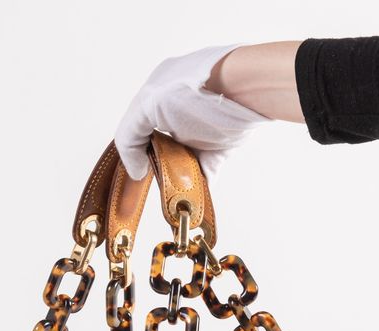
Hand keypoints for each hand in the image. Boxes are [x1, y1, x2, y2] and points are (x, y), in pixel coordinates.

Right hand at [115, 43, 304, 181]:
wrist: (248, 90)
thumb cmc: (198, 88)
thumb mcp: (149, 105)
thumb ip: (130, 135)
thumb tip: (136, 170)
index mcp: (159, 92)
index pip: (137, 125)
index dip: (134, 149)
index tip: (138, 170)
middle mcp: (179, 109)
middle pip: (159, 146)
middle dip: (157, 164)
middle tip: (156, 179)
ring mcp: (201, 127)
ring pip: (182, 161)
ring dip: (177, 178)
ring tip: (174, 189)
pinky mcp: (222, 145)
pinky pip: (205, 171)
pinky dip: (199, 186)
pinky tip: (193, 195)